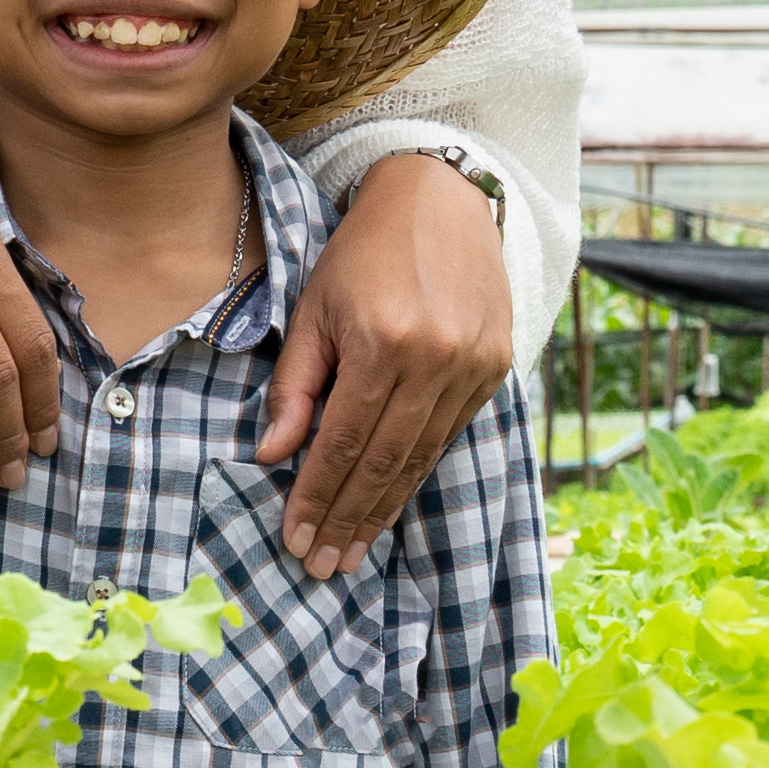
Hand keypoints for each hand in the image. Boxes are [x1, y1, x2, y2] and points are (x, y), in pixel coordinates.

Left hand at [251, 151, 517, 575]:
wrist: (440, 200)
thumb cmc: (361, 254)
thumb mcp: (312, 310)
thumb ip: (295, 387)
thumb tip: (273, 456)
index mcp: (382, 342)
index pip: (343, 443)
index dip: (317, 498)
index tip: (296, 540)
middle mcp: (434, 359)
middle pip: (384, 462)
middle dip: (349, 520)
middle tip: (322, 566)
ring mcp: (472, 366)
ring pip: (421, 458)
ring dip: (384, 510)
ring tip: (354, 551)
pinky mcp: (495, 367)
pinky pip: (448, 436)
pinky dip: (417, 473)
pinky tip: (390, 503)